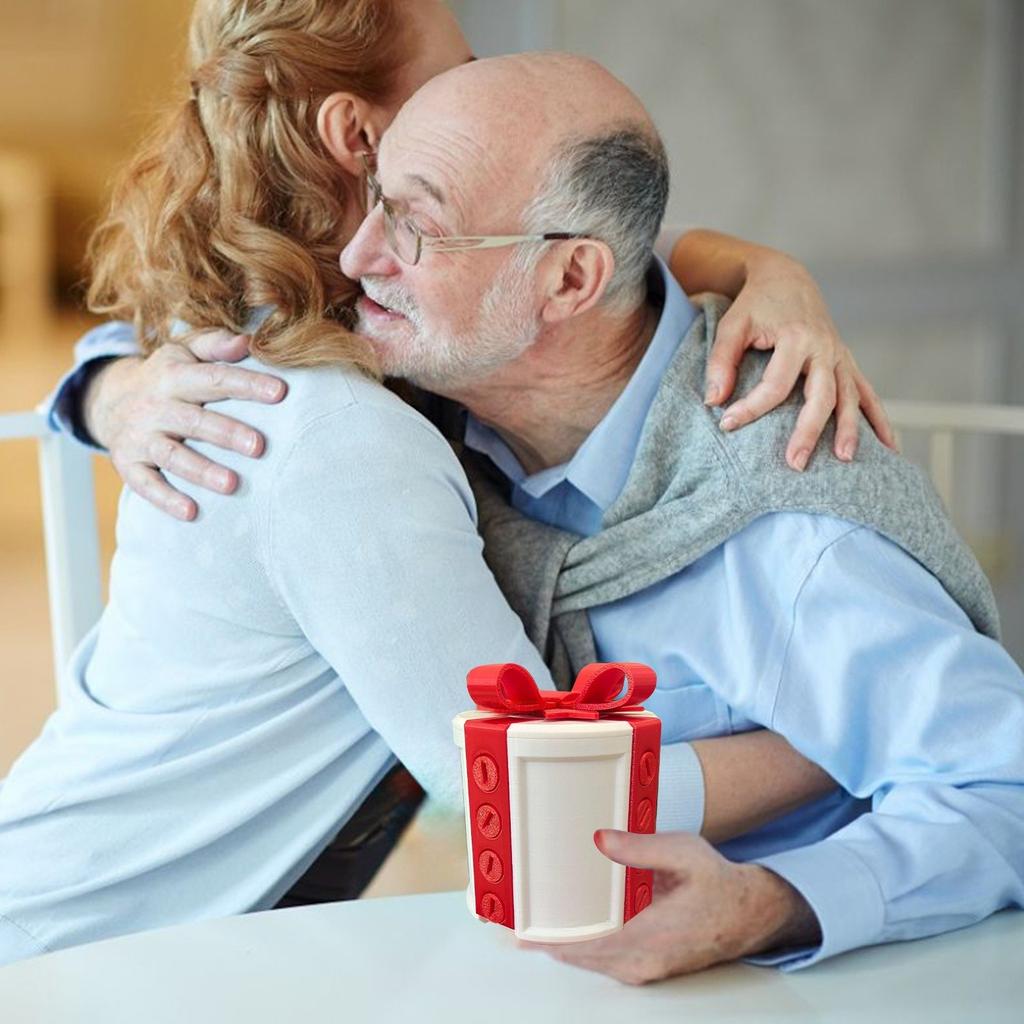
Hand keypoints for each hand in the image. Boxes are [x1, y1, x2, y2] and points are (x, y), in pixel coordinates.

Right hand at [84, 331, 286, 520]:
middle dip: (226, 433)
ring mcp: (140, 437)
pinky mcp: (128, 463)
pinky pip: (145, 484)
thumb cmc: (166, 376)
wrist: (108, 399)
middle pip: (194, 420)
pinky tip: (191, 512)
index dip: (246, 384)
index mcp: (174, 375)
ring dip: (201, 471)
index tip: (280, 392)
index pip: (214, 379)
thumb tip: (250, 341)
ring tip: (232, 485)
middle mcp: (156, 406)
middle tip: (259, 446)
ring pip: (172, 455)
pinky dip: (165, 499)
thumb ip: (216, 345)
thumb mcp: (184, 351)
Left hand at [521, 829, 818, 985]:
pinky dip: (581, 949)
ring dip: (561, 946)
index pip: (588, 945)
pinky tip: (566, 933)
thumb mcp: (683, 853)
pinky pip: (604, 962)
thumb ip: (640, 847)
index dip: (550, 941)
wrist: (751, 913)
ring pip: (591, 962)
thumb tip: (601, 839)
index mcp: (650, 935)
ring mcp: (644, 968)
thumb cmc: (719, 883)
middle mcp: (643, 960)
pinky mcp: (646, 966)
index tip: (520, 933)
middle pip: (581, 957)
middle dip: (546, 942)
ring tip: (530, 925)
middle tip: (514, 921)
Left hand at [704, 254, 896, 470]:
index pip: (776, 384)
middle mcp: (825, 348)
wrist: (787, 279)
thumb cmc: (755, 304)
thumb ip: (721, 361)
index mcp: (796, 337)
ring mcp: (840, 356)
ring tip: (844, 460)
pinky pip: (868, 394)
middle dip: (810, 431)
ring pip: (851, 398)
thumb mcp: (733, 325)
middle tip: (795, 463)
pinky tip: (889, 447)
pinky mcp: (846, 363)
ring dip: (850, 430)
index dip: (751, 407)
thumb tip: (713, 401)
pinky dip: (879, 420)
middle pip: (822, 396)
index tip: (727, 425)